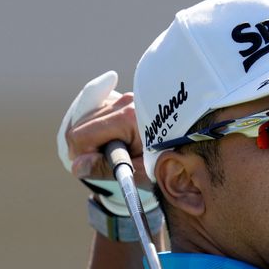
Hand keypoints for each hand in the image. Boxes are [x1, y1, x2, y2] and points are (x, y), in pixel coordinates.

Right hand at [57, 71, 157, 213]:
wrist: (191, 151)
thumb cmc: (166, 163)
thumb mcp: (137, 171)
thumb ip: (105, 168)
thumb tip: (77, 166)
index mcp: (127, 118)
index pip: (81, 135)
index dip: (81, 156)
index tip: (94, 168)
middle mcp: (125, 102)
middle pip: (81, 124)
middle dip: (87, 146)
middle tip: (106, 162)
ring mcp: (126, 98)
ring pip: (88, 117)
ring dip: (94, 137)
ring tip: (118, 152)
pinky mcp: (127, 99)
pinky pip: (99, 112)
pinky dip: (101, 128)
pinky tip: (118, 141)